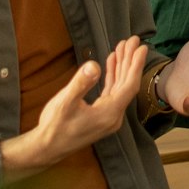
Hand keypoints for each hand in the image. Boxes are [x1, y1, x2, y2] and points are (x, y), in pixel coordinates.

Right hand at [1, 37, 147, 180]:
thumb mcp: (65, 102)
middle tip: (133, 39)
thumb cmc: (55, 126)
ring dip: (121, 67)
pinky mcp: (101, 115)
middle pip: (126, 84)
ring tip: (122, 47)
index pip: (129, 86)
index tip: (141, 47)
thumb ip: (81, 83)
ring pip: (119, 87)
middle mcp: (113, 116)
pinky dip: (113, 76)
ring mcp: (108, 116)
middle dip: (129, 61)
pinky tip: (111, 62)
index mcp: (109, 114)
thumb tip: (94, 64)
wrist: (47, 148)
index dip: (136, 66)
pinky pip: (112, 92)